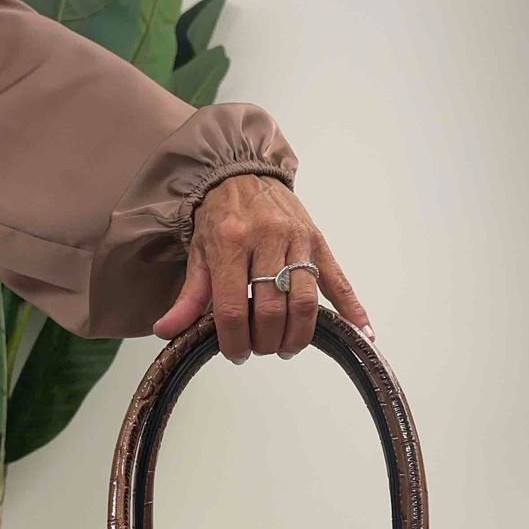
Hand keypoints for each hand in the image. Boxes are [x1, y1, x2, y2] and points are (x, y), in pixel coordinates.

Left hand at [152, 174, 371, 360]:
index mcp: (231, 243)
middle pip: (272, 308)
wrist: (242, 174)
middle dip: (266, 340)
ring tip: (287, 347)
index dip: (235, 341)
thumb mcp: (198, 254)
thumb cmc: (219, 218)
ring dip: (298, 335)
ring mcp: (297, 239)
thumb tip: (166, 331)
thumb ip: (188, 297)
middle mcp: (266, 238)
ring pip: (305, 301)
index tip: (236, 354)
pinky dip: (352, 309)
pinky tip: (362, 333)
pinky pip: (338, 280)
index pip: (234, 308)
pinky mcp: (318, 240)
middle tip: (261, 348)